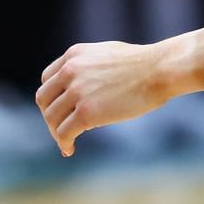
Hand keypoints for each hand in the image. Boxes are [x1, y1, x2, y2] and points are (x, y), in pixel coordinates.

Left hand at [35, 40, 176, 155]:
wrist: (159, 70)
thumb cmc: (142, 64)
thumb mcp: (105, 54)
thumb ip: (88, 66)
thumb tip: (84, 83)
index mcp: (73, 55)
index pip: (47, 79)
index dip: (52, 97)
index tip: (60, 110)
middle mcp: (70, 71)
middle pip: (44, 99)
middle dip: (50, 116)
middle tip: (61, 129)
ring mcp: (77, 92)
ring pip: (51, 118)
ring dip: (56, 132)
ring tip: (66, 141)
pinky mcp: (87, 113)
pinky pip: (64, 132)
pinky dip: (64, 143)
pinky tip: (70, 149)